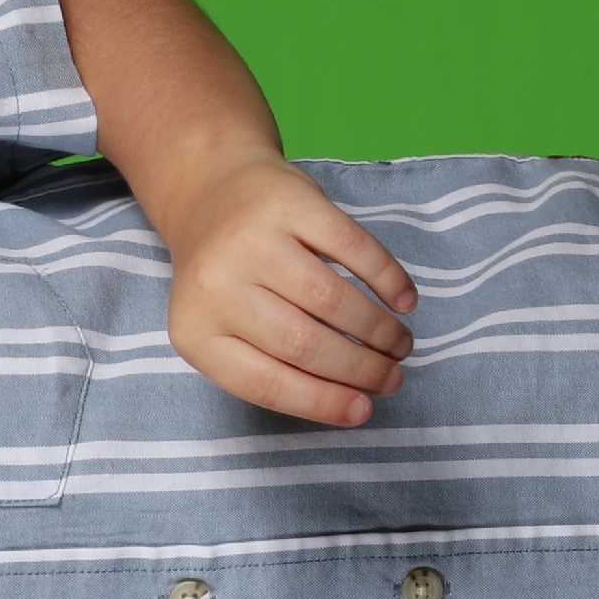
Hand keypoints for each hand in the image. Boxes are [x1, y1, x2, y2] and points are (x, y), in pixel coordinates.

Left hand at [152, 152, 420, 426]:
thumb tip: (353, 400)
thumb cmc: (228, 274)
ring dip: (378, 330)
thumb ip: (272, 362)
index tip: (363, 410)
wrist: (209, 188)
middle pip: (303, 343)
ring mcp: (251, 238)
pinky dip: (386, 278)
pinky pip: (351, 247)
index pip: (264, 382)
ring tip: (399, 345)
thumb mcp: (226, 325)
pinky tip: (403, 301)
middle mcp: (215, 285)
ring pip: (331, 299)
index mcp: (195, 331)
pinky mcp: (287, 201)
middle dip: (360, 369)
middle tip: (392, 378)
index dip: (321, 401)